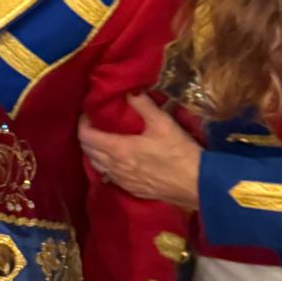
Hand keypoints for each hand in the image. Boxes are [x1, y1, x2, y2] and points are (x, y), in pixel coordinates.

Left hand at [78, 93, 201, 209]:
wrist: (198, 186)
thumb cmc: (180, 153)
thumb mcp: (163, 123)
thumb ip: (142, 104)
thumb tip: (128, 89)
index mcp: (118, 149)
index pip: (86, 137)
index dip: (83, 123)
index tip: (89, 113)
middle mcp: (115, 167)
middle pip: (88, 152)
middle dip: (87, 136)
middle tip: (95, 123)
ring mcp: (123, 181)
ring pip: (97, 166)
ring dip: (94, 152)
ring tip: (103, 140)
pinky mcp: (133, 191)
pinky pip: (109, 177)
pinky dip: (105, 166)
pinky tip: (116, 160)